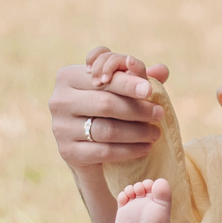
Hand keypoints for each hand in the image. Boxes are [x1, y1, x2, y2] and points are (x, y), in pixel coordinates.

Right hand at [50, 46, 167, 169]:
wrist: (86, 147)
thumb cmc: (103, 108)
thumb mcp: (116, 89)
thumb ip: (137, 77)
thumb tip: (162, 70)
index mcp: (68, 76)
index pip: (103, 78)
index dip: (127, 83)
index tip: (150, 90)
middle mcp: (59, 101)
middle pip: (105, 104)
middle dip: (137, 109)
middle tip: (159, 113)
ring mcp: (60, 128)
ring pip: (106, 129)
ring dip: (137, 132)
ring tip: (155, 133)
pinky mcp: (68, 152)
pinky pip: (104, 151)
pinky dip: (129, 150)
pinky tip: (145, 148)